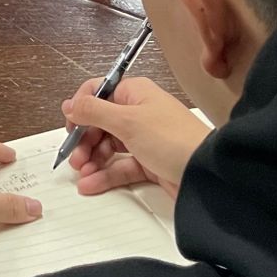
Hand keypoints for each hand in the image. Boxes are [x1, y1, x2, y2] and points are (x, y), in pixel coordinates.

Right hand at [63, 77, 208, 201]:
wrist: (206, 174)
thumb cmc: (173, 139)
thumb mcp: (127, 121)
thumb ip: (94, 111)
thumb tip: (70, 104)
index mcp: (135, 93)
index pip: (98, 93)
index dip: (81, 109)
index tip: (71, 127)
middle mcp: (139, 112)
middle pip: (100, 123)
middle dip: (85, 140)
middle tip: (76, 157)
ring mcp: (144, 138)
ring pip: (109, 146)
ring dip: (92, 159)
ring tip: (83, 172)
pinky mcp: (149, 162)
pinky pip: (120, 166)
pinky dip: (105, 174)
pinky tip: (91, 183)